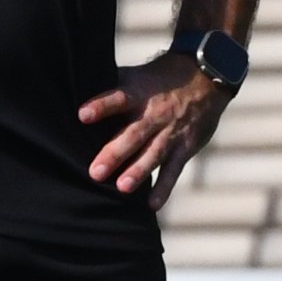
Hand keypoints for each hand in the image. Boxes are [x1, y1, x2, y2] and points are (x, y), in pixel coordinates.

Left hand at [80, 55, 227, 209]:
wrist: (206, 79)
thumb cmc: (160, 80)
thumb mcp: (138, 76)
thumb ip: (112, 85)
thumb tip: (75, 85)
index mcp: (138, 94)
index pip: (117, 99)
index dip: (102, 106)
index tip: (82, 115)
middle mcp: (154, 115)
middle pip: (133, 135)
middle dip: (115, 153)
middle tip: (95, 172)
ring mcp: (171, 133)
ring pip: (153, 154)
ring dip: (138, 171)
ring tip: (123, 188)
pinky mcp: (185, 148)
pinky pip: (174, 170)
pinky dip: (164, 187)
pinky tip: (152, 204)